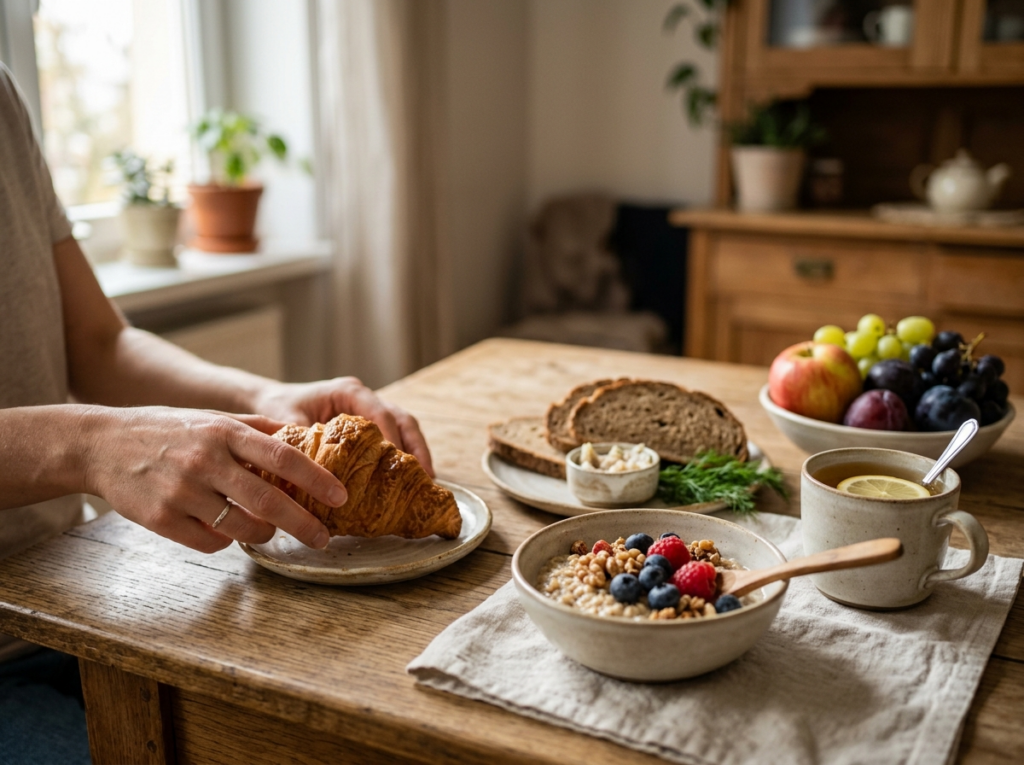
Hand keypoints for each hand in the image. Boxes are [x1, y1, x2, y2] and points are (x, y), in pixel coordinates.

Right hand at [82, 406, 348, 552]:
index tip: (340, 496)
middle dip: (303, 524)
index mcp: (224, 432)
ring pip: (241, 527)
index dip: (316, 479)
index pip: (283, 455)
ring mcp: (182, 492)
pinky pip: (211, 542)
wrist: (102, 444)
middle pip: (268, 500)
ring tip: (270, 532)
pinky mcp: (161, 519)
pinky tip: (226, 530)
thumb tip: (302, 437)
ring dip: (264, 535)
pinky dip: (226, 541)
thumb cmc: (167, 430)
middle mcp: (206, 460)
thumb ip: (255, 428)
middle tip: (324, 538)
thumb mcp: (212, 418)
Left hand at [252, 377, 434, 476]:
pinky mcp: (368, 423)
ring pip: (404, 427)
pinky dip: (405, 455)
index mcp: (347, 392)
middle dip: (417, 447)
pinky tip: (408, 478)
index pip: (379, 413)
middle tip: (426, 476)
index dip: (392, 437)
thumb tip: (318, 472)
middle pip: (402, 419)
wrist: (269, 401)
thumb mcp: (285, 422)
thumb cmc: (276, 407)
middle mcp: (363, 397)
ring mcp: (369, 409)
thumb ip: (302, 441)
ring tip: (426, 480)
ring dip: (416, 452)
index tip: (398, 462)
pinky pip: (394, 436)